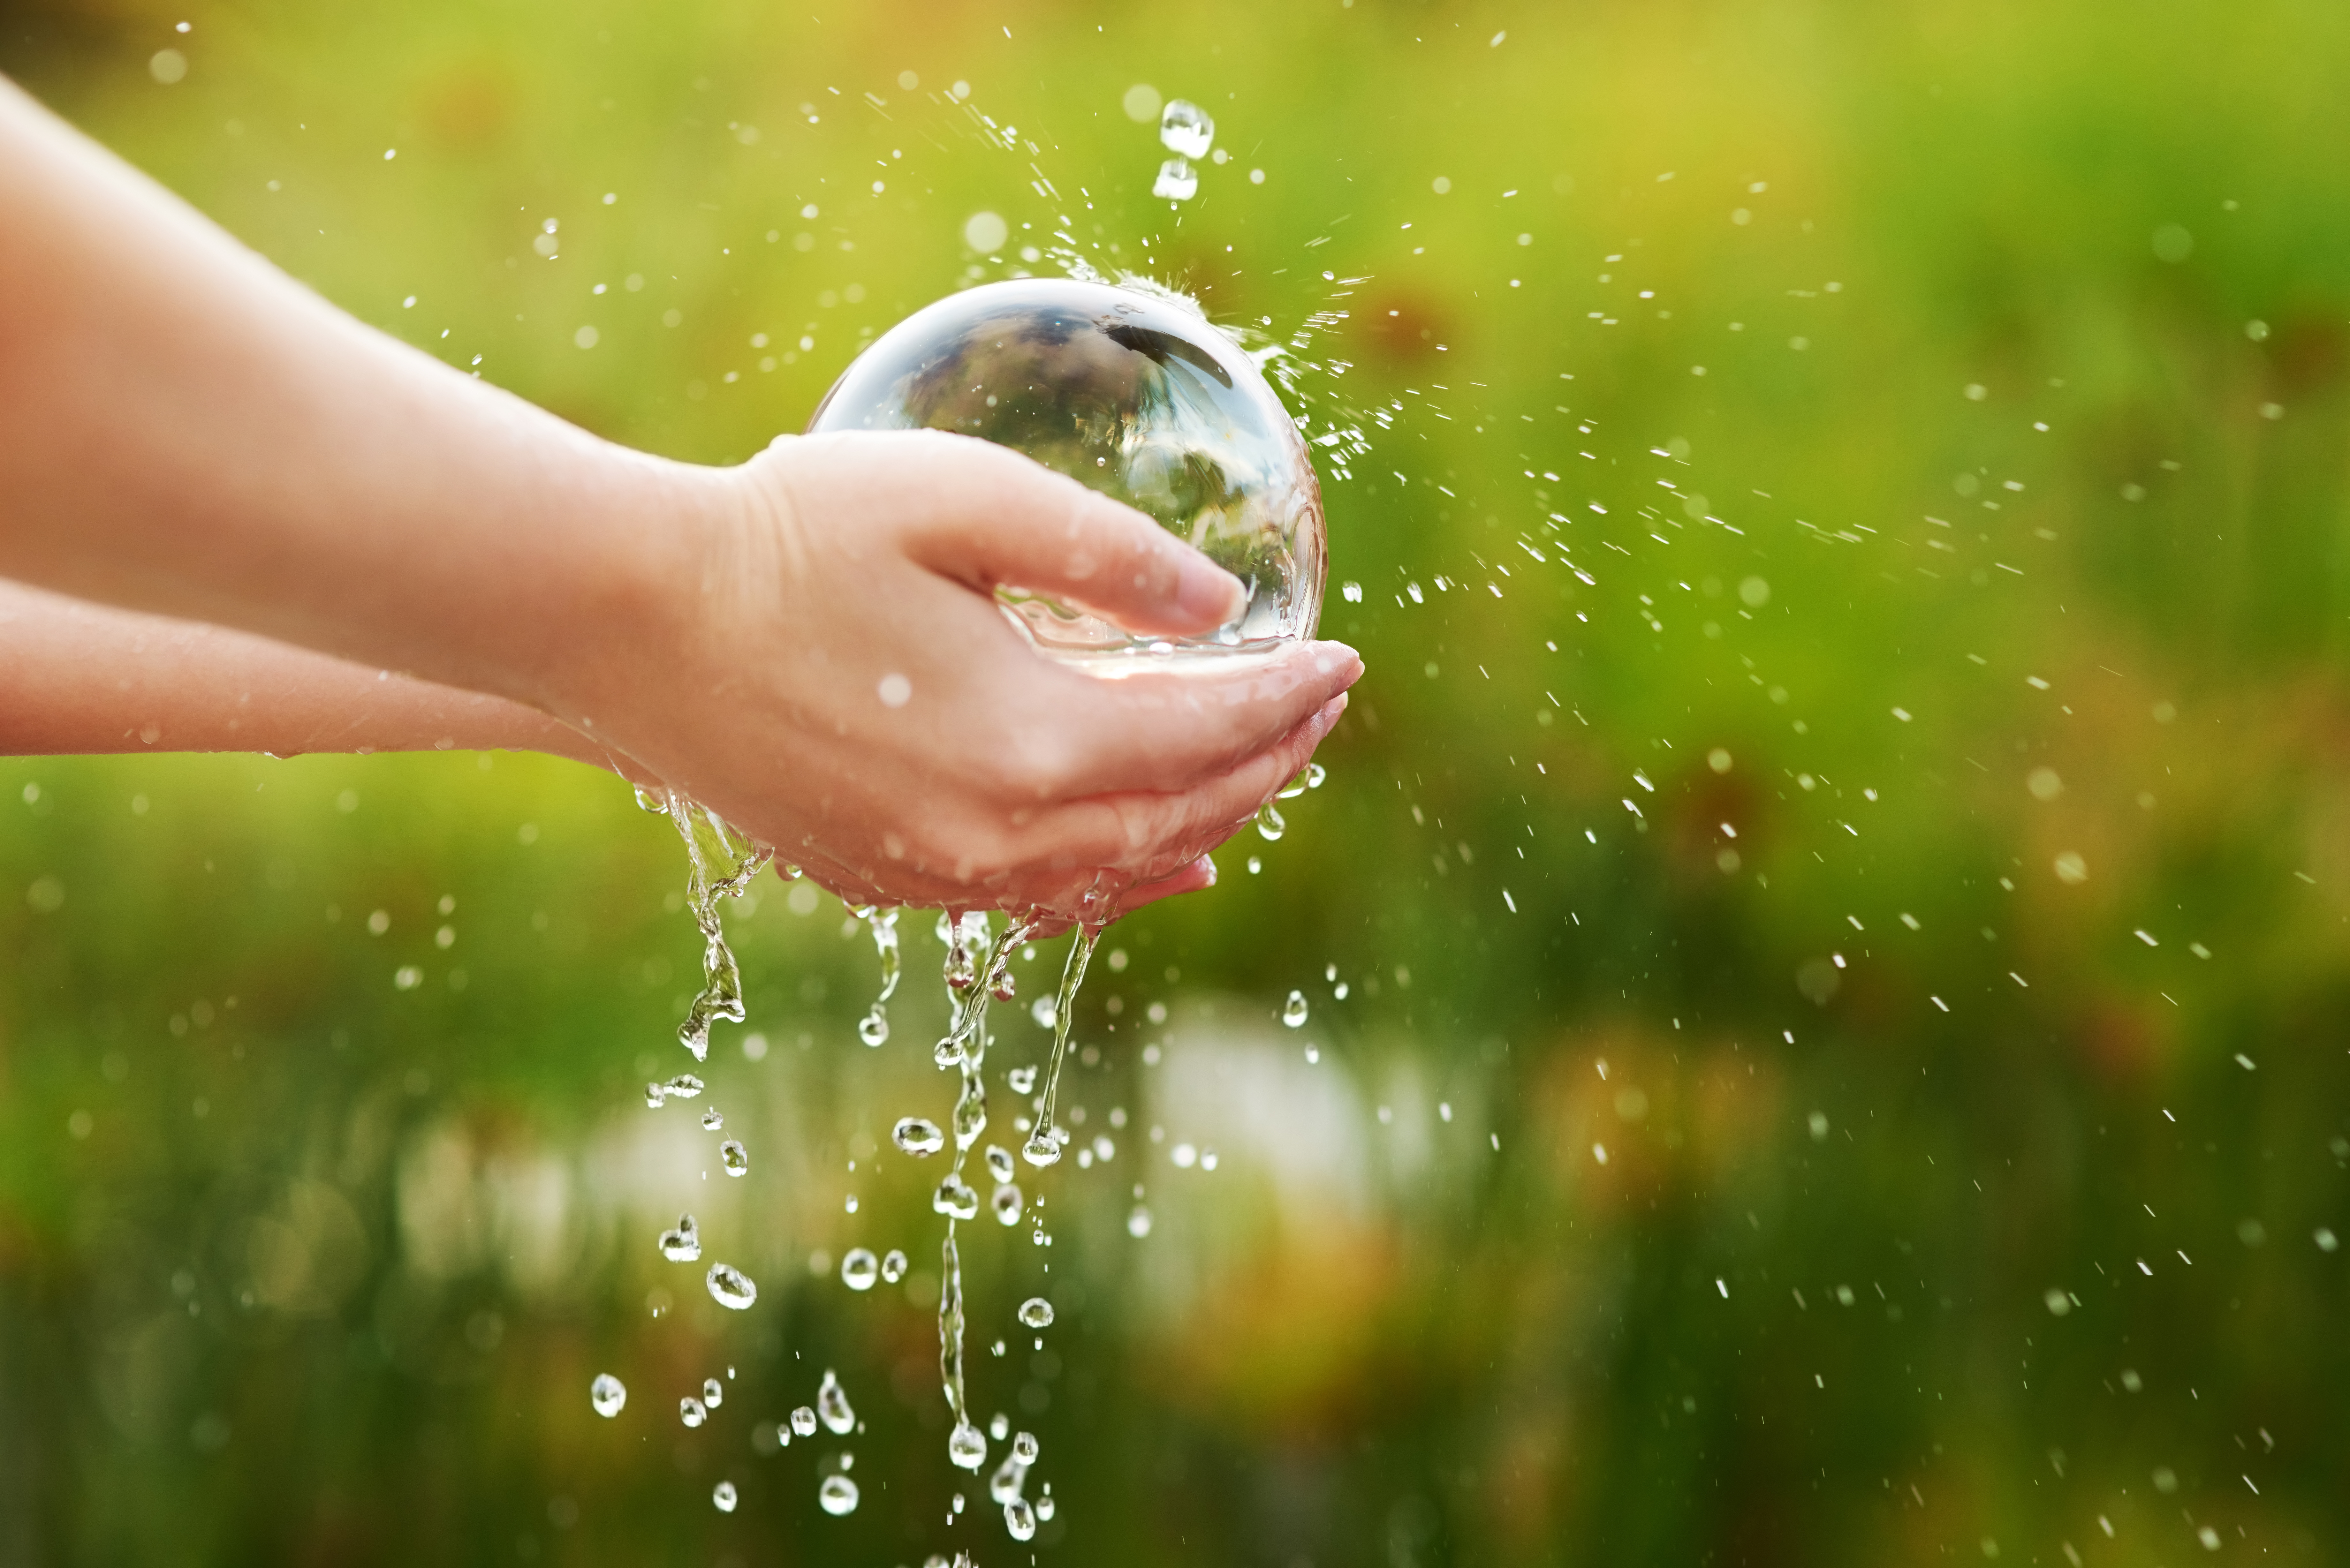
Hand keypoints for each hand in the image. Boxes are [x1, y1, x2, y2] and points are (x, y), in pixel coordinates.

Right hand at [548, 430, 1358, 919]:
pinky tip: (1153, 858)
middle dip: (1264, 762)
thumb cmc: (791, 536)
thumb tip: (1217, 613)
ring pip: (1112, 869)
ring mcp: (929, 867)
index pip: (1207, 731)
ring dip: (1201, 822)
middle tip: (1317, 709)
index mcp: (1027, 739)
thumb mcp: (963, 500)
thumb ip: (1105, 557)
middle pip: (1177, 812)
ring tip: (1258, 780)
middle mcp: (990, 831)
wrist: (629, 620)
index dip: (1288, 697)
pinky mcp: (876, 873)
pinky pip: (1032, 897)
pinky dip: (1113, 875)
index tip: (1344, 660)